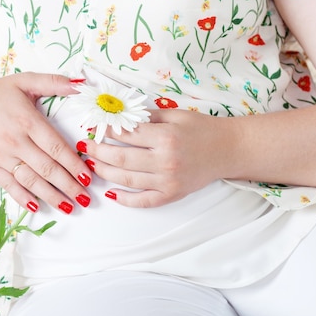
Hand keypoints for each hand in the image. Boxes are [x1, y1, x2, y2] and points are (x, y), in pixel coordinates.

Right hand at [0, 72, 92, 213]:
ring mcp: (2, 155)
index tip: (88, 177)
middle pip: (46, 168)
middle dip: (68, 186)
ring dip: (51, 196)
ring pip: (30, 180)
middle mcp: (15, 141)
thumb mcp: (26, 81)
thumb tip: (82, 84)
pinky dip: (22, 198)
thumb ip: (54, 82)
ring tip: (68, 207)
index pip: (55, 148)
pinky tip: (36, 207)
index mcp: (27, 121)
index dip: (74, 165)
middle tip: (85, 198)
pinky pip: (8, 185)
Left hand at [80, 109, 232, 207]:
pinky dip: (125, 199)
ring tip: (92, 164)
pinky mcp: (172, 195)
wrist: (230, 149)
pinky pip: (143, 201)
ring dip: (104, 172)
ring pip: (126, 180)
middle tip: (85, 146)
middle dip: (98, 151)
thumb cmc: (202, 129)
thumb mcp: (175, 114)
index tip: (94, 127)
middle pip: (120, 158)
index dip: (106, 131)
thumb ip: (147, 116)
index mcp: (165, 137)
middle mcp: (165, 161)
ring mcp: (168, 181)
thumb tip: (118, 117)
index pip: (126, 135)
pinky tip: (111, 192)